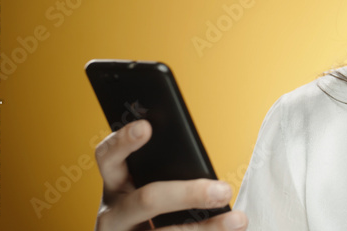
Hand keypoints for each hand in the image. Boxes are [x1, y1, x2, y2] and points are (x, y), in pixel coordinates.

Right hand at [93, 119, 247, 229]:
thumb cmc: (153, 211)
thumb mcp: (150, 187)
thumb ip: (166, 172)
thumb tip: (209, 171)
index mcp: (115, 185)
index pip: (108, 157)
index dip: (122, 141)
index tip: (146, 126)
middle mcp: (113, 214)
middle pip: (146, 200)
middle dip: (188, 194)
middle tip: (224, 190)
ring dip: (207, 228)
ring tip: (238, 220)